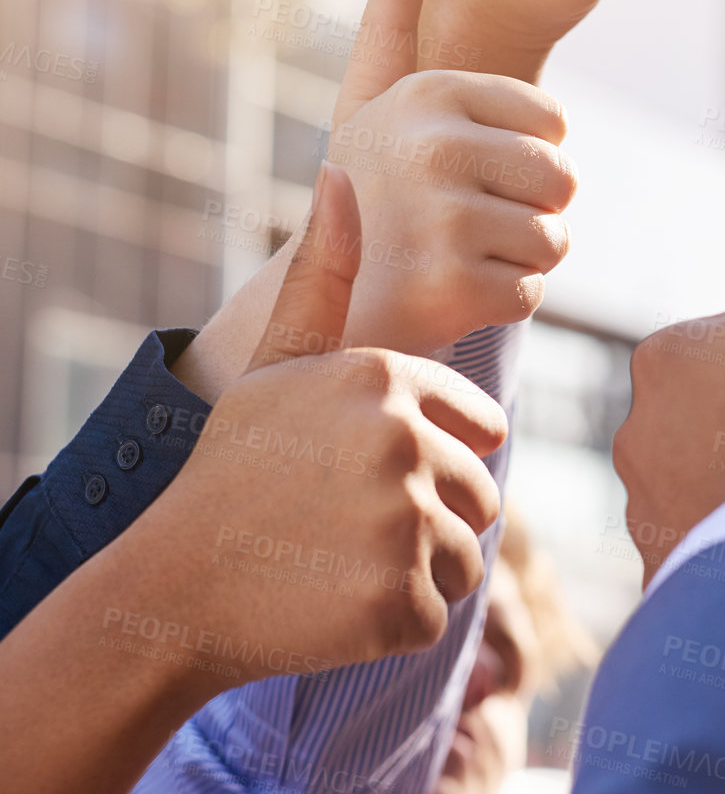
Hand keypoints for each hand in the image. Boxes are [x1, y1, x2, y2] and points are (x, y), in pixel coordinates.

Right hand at [150, 163, 508, 674]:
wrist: (174, 587)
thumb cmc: (235, 466)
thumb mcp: (276, 362)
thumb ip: (324, 272)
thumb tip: (343, 173)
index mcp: (387, 377)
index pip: (481, 429)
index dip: (430, 458)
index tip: (357, 472)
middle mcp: (403, 440)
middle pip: (481, 494)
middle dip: (426, 517)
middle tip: (342, 525)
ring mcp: (402, 522)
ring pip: (465, 555)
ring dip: (415, 570)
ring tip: (338, 560)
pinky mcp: (401, 600)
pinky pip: (438, 610)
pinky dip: (396, 620)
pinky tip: (334, 604)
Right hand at [331, 0, 576, 352]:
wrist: (314, 302)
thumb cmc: (359, 195)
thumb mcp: (368, 100)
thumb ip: (390, 20)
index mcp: (431, 90)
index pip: (553, 122)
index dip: (526, 158)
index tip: (468, 175)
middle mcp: (436, 143)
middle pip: (562, 179)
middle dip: (532, 212)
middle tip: (468, 226)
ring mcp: (443, 215)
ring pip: (552, 239)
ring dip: (518, 260)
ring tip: (455, 257)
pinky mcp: (451, 283)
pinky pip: (531, 291)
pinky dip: (499, 303)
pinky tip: (449, 296)